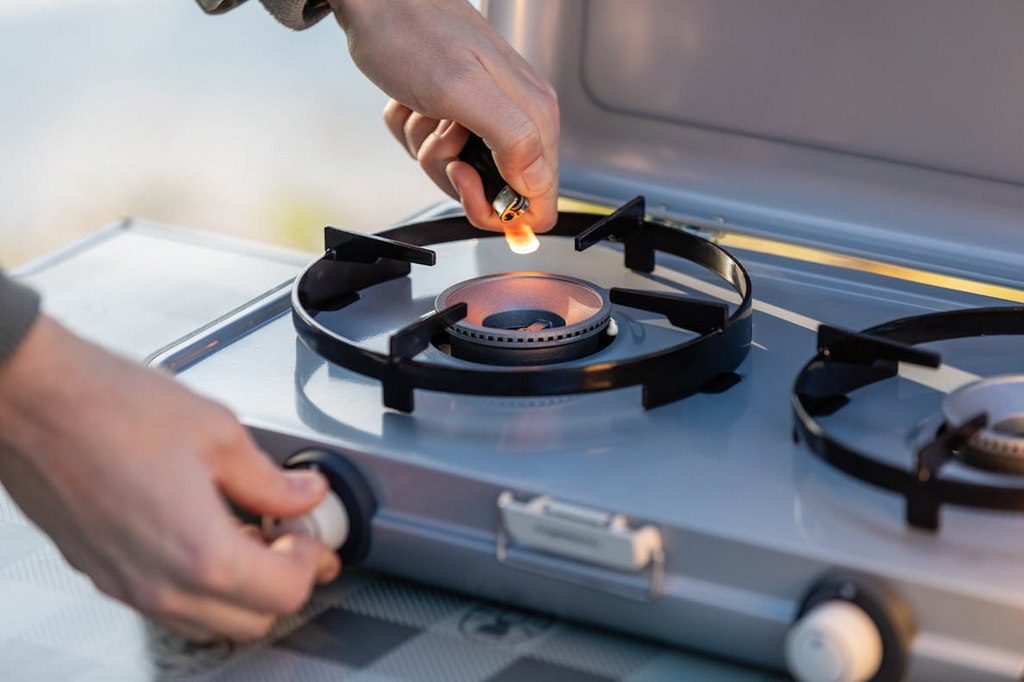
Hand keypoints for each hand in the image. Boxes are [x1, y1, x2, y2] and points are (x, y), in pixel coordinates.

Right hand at [0, 317, 339, 641]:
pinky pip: (165, 604)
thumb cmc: (110, 407)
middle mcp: (160, 585)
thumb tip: (303, 494)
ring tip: (247, 533)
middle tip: (288, 537)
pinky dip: (197, 585)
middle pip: (250, 622)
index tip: (309, 533)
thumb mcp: (218, 433)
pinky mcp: (100, 572)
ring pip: (206, 621)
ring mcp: (125, 585)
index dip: (309, 562)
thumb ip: (270, 478)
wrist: (32, 399)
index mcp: (200, 553)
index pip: (284, 593)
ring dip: (239, 590)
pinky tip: (202, 531)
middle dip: (281, 583)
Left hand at [329, 0, 559, 232]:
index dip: (498, 208)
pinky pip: (436, 151)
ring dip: (429, 149)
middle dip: (454, 174)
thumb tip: (536, 183)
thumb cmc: (412, 32)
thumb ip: (512, 137)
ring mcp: (488, 117)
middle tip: (439, 136)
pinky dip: (414, 133)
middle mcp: (519, 119)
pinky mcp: (458, 113)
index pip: (538, 201)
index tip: (464, 179)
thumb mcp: (461, 89)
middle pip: (494, 192)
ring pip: (460, 173)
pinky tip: (413, 103)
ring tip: (425, 110)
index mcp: (534, 118)